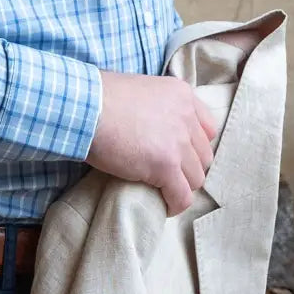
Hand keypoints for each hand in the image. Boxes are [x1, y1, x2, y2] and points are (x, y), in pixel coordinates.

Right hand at [85, 72, 217, 215]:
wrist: (85, 106)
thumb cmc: (101, 96)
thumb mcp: (141, 89)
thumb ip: (158, 106)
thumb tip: (156, 128)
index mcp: (181, 94)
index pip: (207, 128)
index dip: (195, 145)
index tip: (180, 154)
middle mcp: (186, 116)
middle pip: (204, 155)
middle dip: (189, 167)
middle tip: (169, 174)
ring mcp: (178, 142)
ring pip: (197, 178)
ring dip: (182, 186)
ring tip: (163, 189)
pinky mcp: (166, 166)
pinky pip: (182, 196)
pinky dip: (174, 204)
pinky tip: (163, 204)